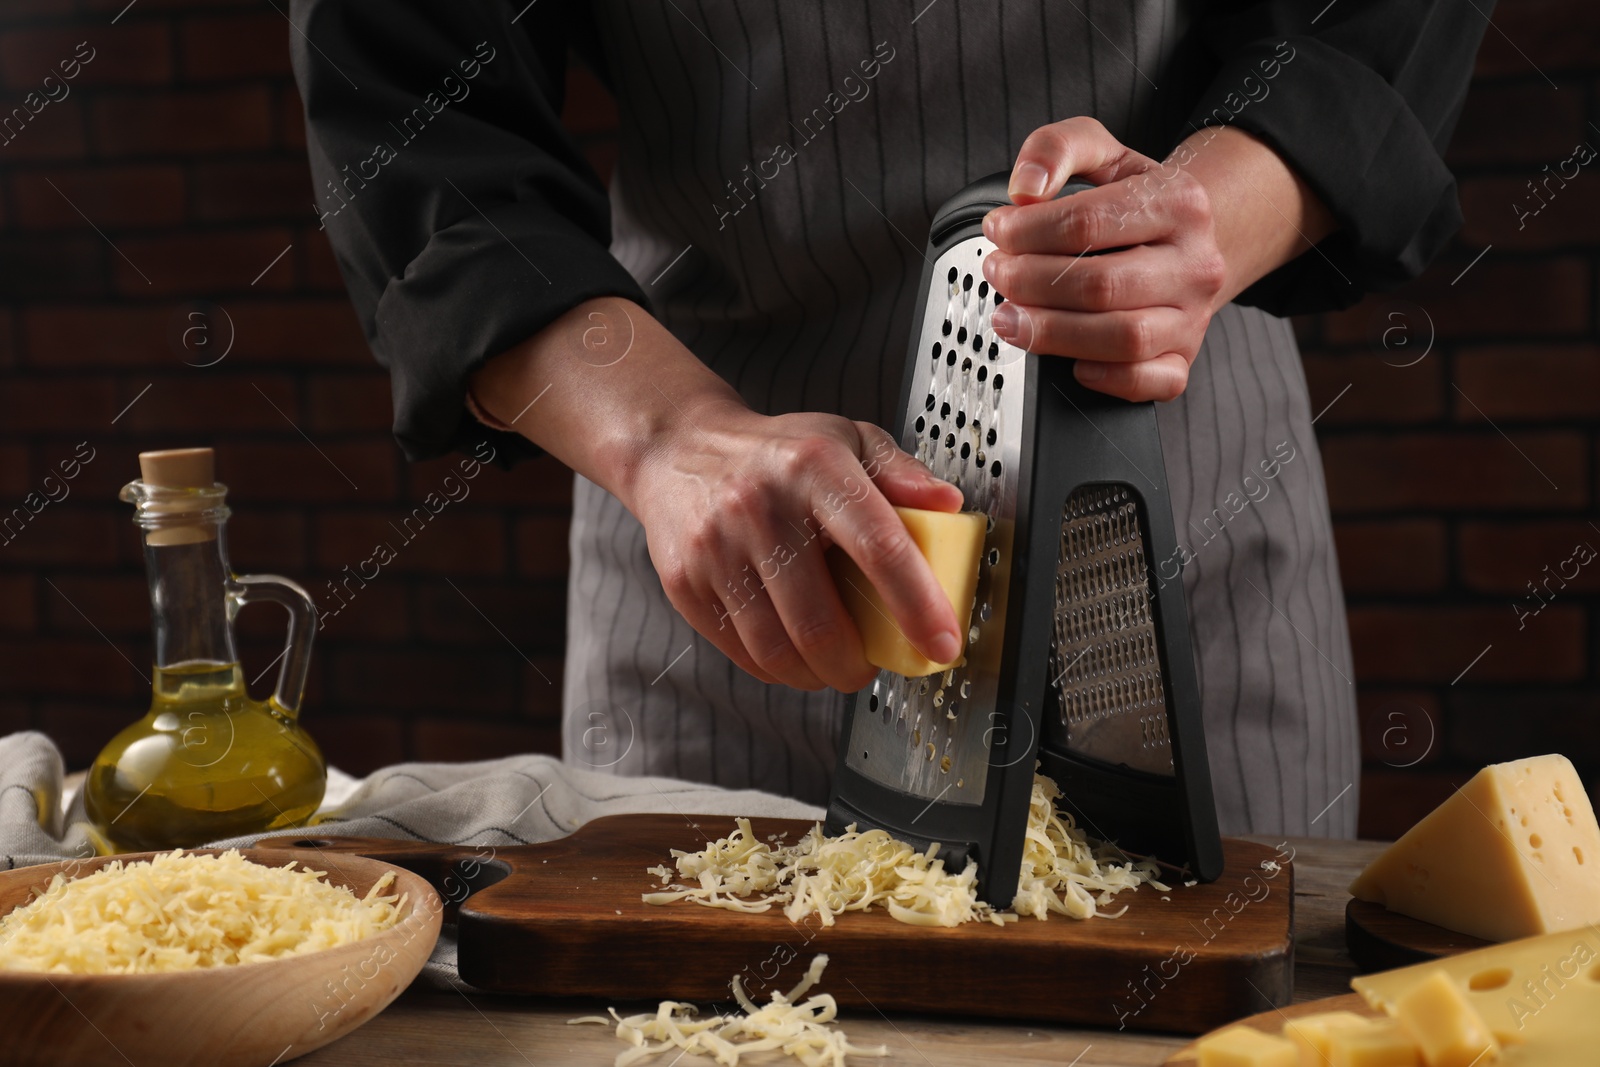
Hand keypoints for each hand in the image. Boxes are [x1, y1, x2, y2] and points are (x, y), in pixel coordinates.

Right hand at [629, 399, 964, 691]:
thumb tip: (946, 506)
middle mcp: (760, 506)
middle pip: (820, 622)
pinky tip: (790, 651)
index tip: (942, 644)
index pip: (877, 547)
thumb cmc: (776, 452)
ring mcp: (716, 548)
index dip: (917, 606)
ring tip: (831, 664)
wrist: (677, 449)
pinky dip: (777, 668)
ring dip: (817, 675)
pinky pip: (742, 652)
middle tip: (868, 665)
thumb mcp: (845, 438)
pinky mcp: (685, 583)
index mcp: (814, 467)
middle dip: (856, 666)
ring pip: (778, 650)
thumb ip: (900, 471)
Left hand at [980, 117, 1227, 401]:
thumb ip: (1057, 148)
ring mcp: (1193, 316)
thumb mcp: (1102, 154)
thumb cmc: (1137, 201)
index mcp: (1179, 202)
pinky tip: (1070, 360)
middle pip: (1100, 285)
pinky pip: (1148, 381)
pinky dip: (1104, 379)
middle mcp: (1195, 263)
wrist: (1193, 238)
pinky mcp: (1184, 358)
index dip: (1027, 231)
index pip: (1089, 222)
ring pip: (1123, 338)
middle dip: (1030, 283)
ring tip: (1011, 318)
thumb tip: (1026, 187)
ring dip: (1052, 333)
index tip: (997, 231)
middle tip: (998, 274)